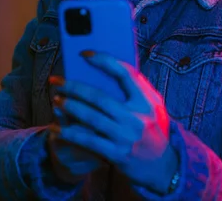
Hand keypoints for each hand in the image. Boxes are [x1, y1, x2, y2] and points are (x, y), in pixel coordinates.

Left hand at [49, 50, 178, 193]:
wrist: (164, 167)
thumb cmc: (153, 130)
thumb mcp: (154, 107)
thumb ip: (136, 91)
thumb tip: (105, 71)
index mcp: (147, 100)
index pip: (126, 74)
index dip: (104, 61)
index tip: (85, 54)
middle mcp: (137, 117)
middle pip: (100, 97)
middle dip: (74, 87)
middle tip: (57, 81)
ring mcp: (126, 136)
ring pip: (91, 117)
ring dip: (70, 107)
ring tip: (57, 100)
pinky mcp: (117, 153)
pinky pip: (88, 140)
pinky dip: (70, 133)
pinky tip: (57, 128)